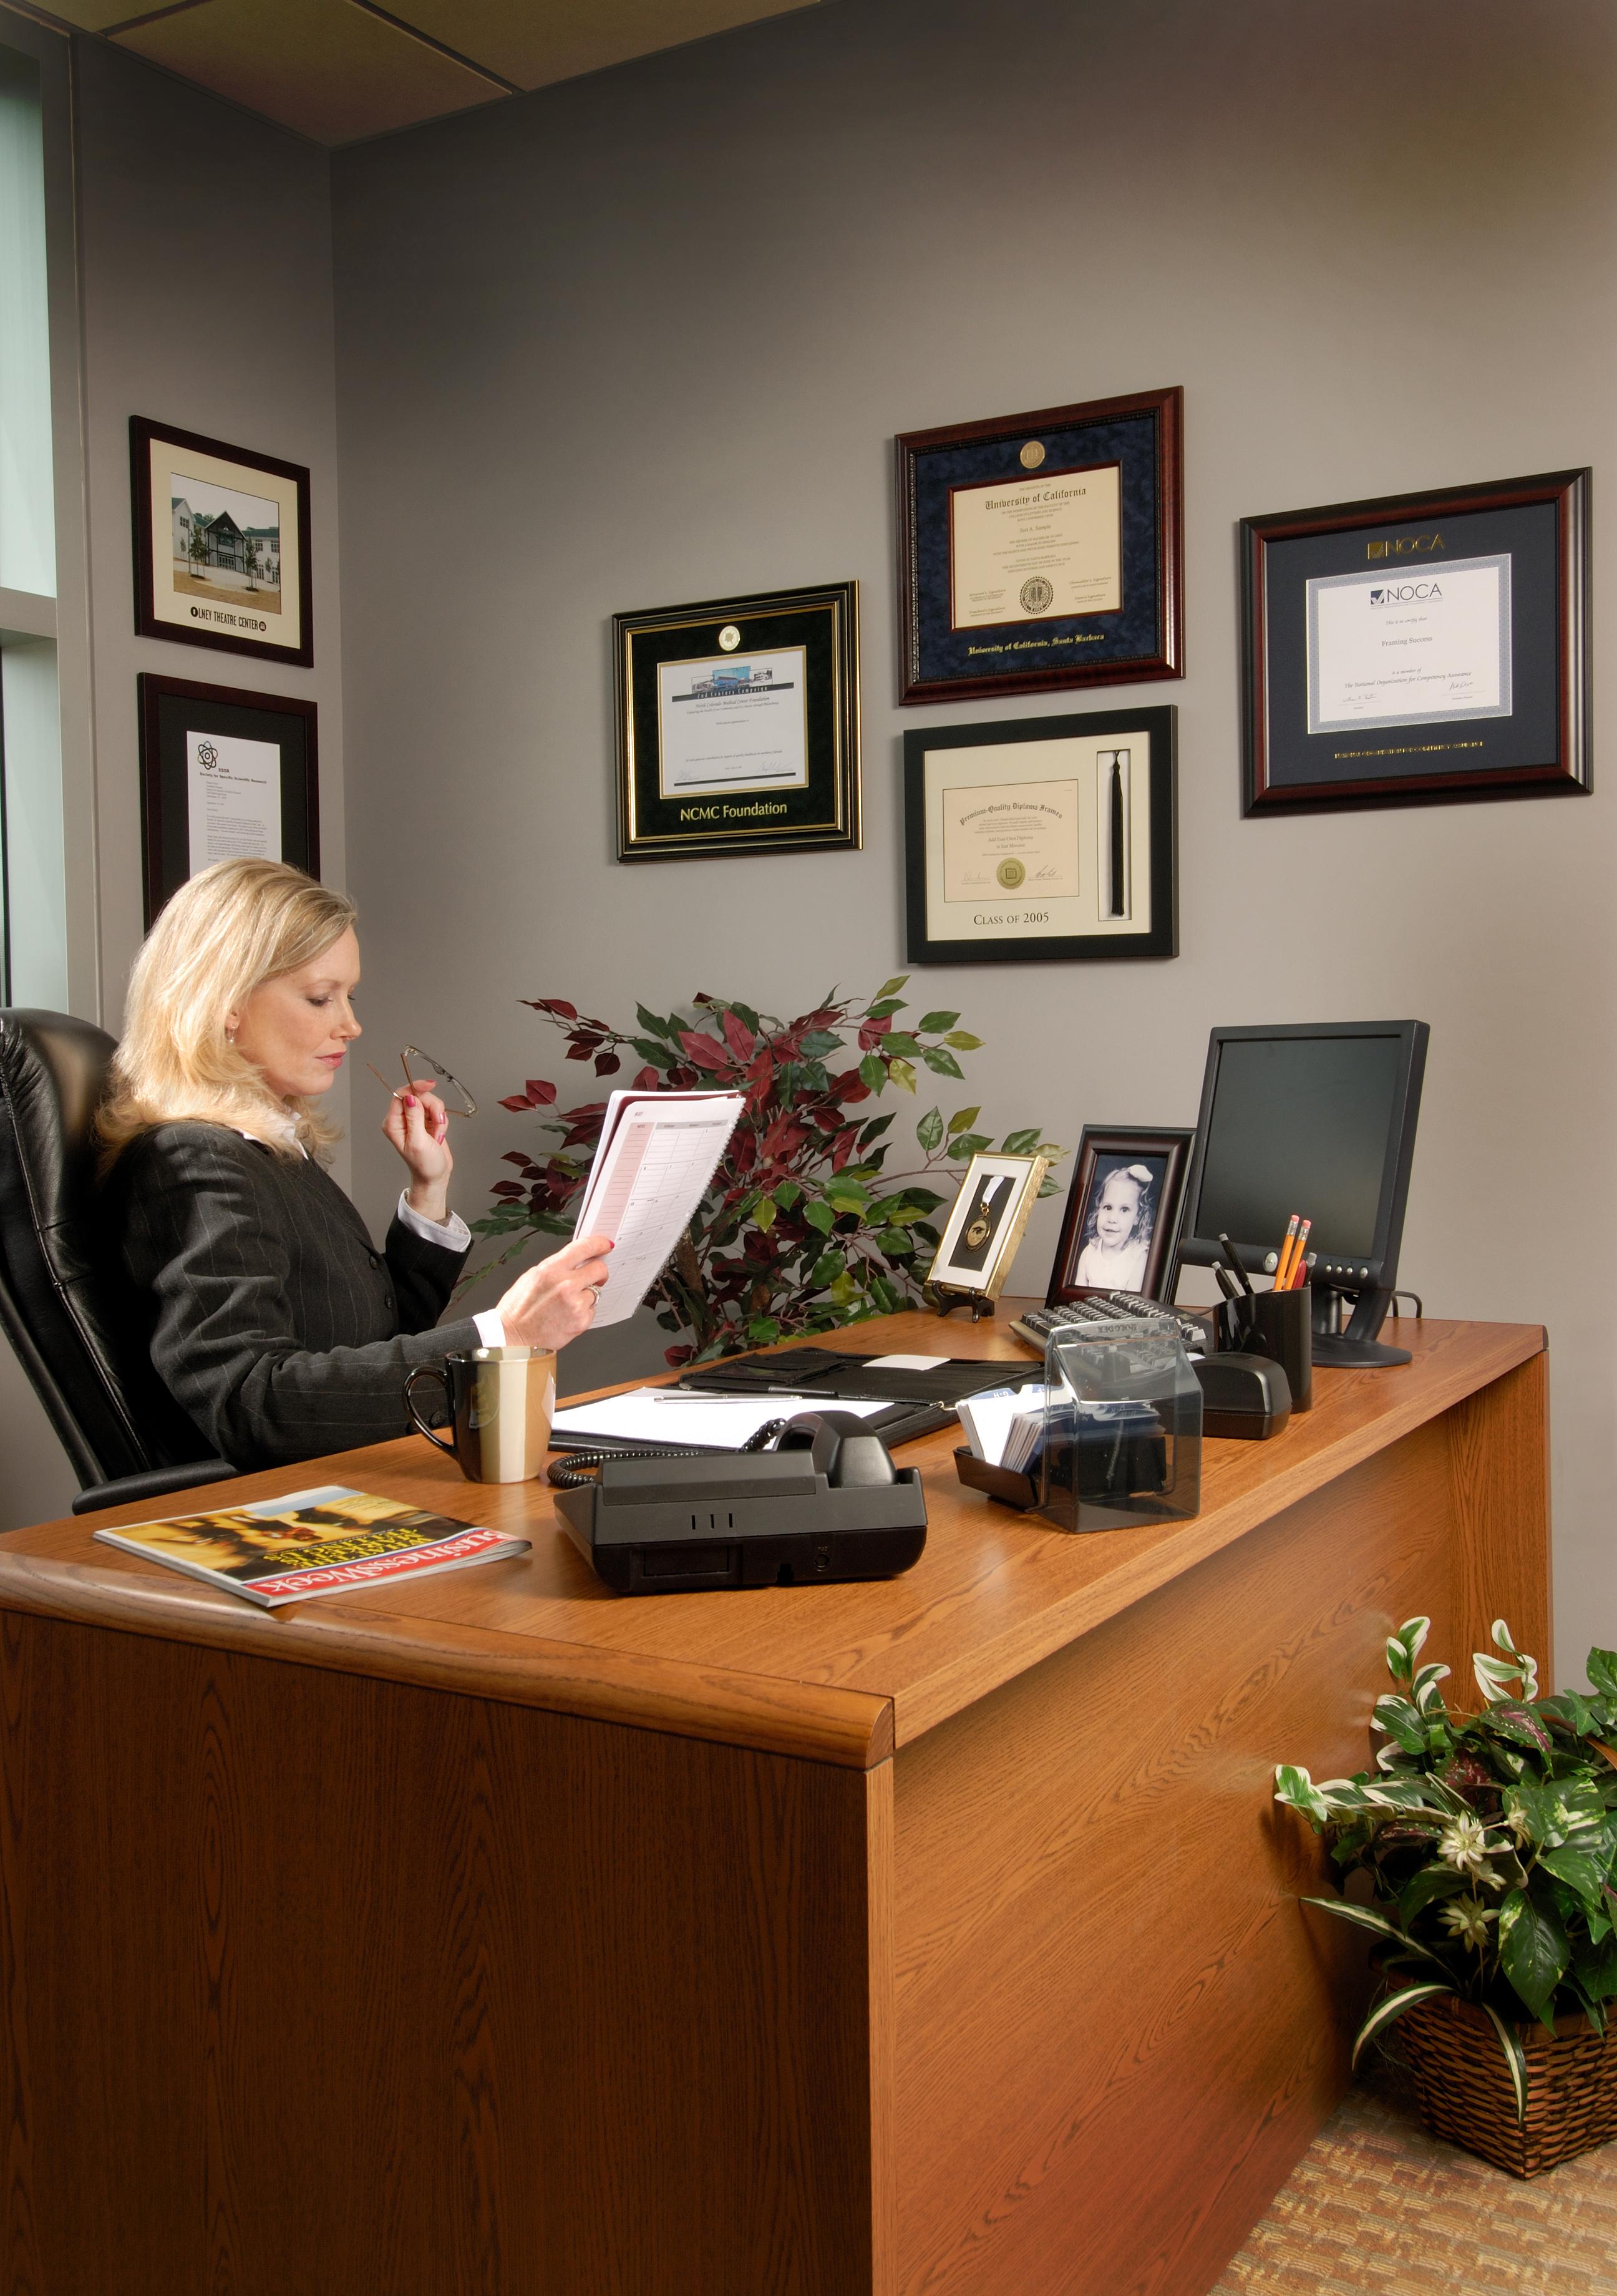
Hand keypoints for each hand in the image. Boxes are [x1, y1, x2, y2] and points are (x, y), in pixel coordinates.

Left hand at [383, 1079, 452, 1222]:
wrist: (435, 1177)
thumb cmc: (424, 1165)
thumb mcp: (418, 1142)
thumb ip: (414, 1118)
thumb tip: (411, 1097)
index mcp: (393, 1123)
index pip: (402, 1095)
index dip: (416, 1088)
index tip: (430, 1085)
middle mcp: (402, 1119)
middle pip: (419, 1096)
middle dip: (432, 1107)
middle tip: (437, 1123)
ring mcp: (415, 1120)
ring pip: (430, 1102)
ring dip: (439, 1116)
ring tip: (438, 1133)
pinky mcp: (426, 1121)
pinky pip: (436, 1110)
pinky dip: (442, 1120)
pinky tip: (439, 1133)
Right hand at [495, 1234, 613, 1349]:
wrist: (513, 1337)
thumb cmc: (518, 1309)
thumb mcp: (532, 1277)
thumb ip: (556, 1267)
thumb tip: (576, 1261)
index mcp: (550, 1270)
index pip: (583, 1248)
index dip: (599, 1244)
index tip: (605, 1245)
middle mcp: (565, 1285)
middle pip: (599, 1269)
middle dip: (599, 1272)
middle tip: (595, 1276)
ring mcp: (575, 1304)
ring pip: (596, 1292)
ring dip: (586, 1295)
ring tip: (567, 1303)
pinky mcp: (581, 1321)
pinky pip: (592, 1310)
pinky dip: (583, 1312)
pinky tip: (567, 1315)